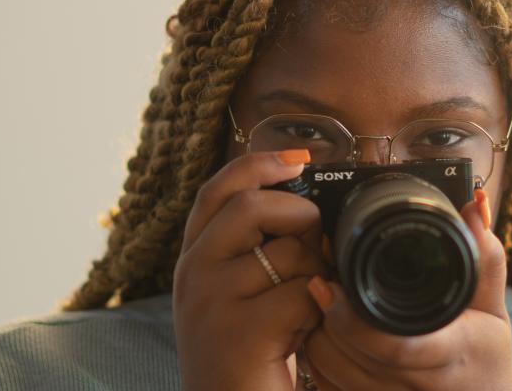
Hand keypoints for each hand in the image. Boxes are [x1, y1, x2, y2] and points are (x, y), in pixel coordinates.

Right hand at [173, 150, 326, 390]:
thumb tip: (310, 211)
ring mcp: (211, 301)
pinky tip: (304, 334)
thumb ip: (259, 251)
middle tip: (315, 249)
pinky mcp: (238, 332)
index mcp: (195, 257)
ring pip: (288, 252)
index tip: (299, 158)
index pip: (218, 190)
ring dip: (316, 275)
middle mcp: (193, 272)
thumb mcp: (242, 294)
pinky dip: (318, 311)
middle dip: (300, 217)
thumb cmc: (247, 353)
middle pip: (253, 206)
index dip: (258, 164)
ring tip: (307, 306)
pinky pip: (301, 295)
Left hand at [302, 189, 511, 389]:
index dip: (352, 318)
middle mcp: (417, 384)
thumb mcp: (492, 307)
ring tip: (322, 302)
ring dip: (317, 334)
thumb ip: (484, 257)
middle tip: (319, 280)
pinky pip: (325, 385)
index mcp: (450, 354)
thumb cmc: (485, 354)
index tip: (327, 284)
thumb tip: (474, 205)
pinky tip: (327, 333)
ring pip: (328, 371)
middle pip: (348, 356)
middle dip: (325, 316)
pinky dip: (318, 358)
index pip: (393, 345)